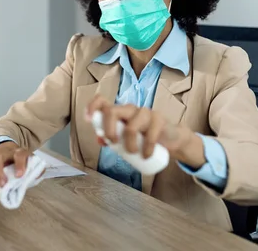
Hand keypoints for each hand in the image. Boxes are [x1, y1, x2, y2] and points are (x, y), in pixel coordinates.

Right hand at [0, 142, 43, 201]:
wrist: (7, 152)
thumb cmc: (21, 160)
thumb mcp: (30, 161)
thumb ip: (36, 168)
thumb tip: (36, 176)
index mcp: (17, 152)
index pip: (19, 155)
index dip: (19, 165)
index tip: (19, 176)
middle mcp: (3, 155)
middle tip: (2, 185)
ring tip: (0, 196)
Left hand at [86, 95, 205, 168]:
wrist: (170, 139)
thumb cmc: (144, 137)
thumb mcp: (126, 139)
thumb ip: (112, 139)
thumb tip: (99, 140)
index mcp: (119, 112)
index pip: (102, 101)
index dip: (92, 107)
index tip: (88, 120)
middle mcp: (130, 109)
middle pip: (112, 111)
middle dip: (109, 130)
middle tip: (114, 143)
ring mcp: (145, 112)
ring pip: (130, 126)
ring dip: (129, 144)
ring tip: (133, 153)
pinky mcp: (159, 119)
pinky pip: (150, 135)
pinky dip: (146, 149)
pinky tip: (146, 155)